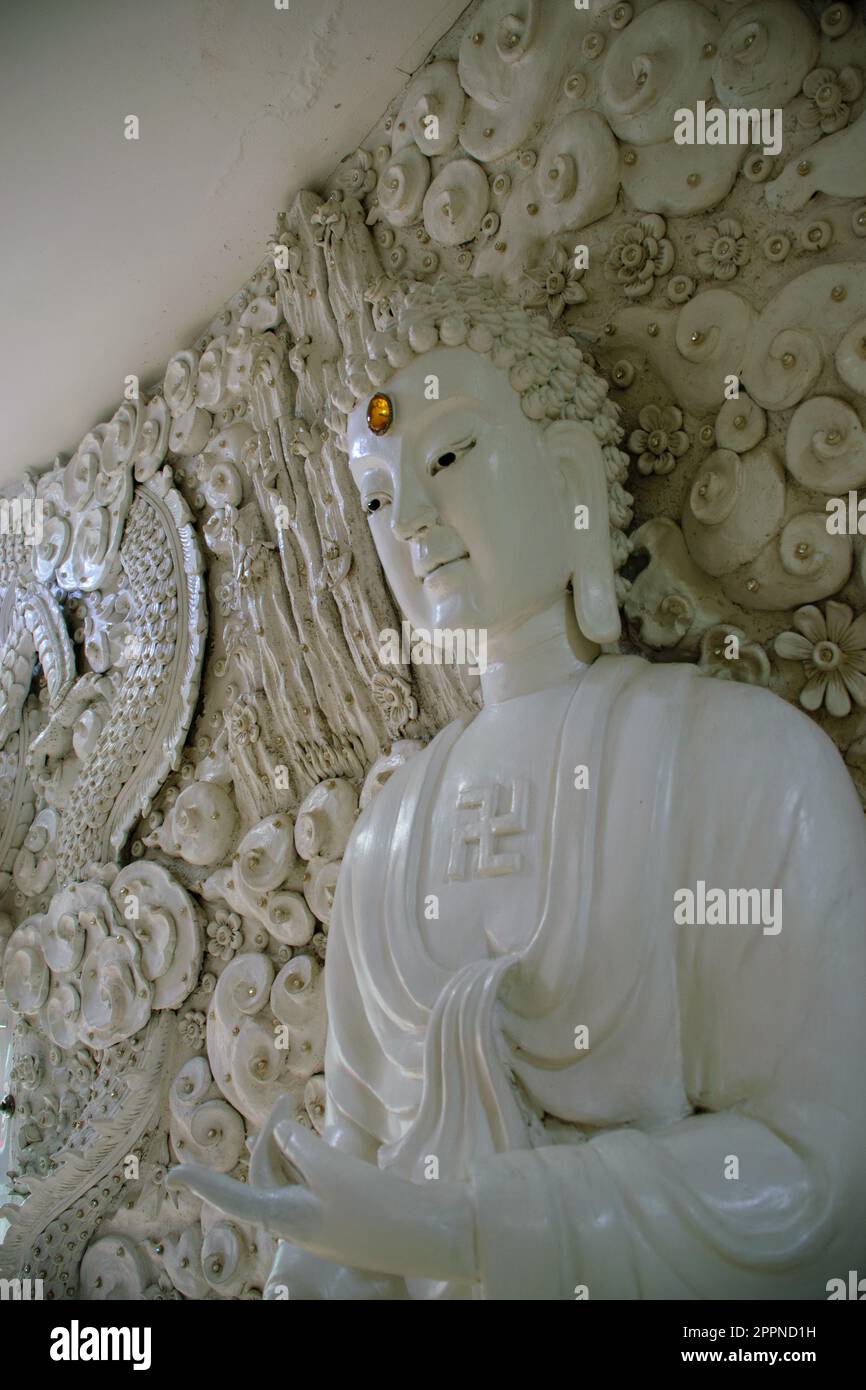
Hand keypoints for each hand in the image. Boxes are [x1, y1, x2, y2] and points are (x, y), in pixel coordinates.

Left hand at [167, 1097, 477, 1283]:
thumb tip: (284, 1132)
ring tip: (308, 1116)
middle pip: (266, 1174)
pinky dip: (315, 1157)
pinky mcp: (341, 1214)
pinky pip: (313, 1181)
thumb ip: (300, 1146)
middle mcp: (296, 1222)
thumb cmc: (376, 1206)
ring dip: (295, 1145)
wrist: (430, 1233)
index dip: (203, 1183)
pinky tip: (331, 1142)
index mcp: (285, 1217)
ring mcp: (319, 1220)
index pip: (234, 1194)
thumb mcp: (332, 1169)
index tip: (173, 1174)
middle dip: (272, 1136)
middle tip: (291, 1102)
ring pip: (291, 1176)